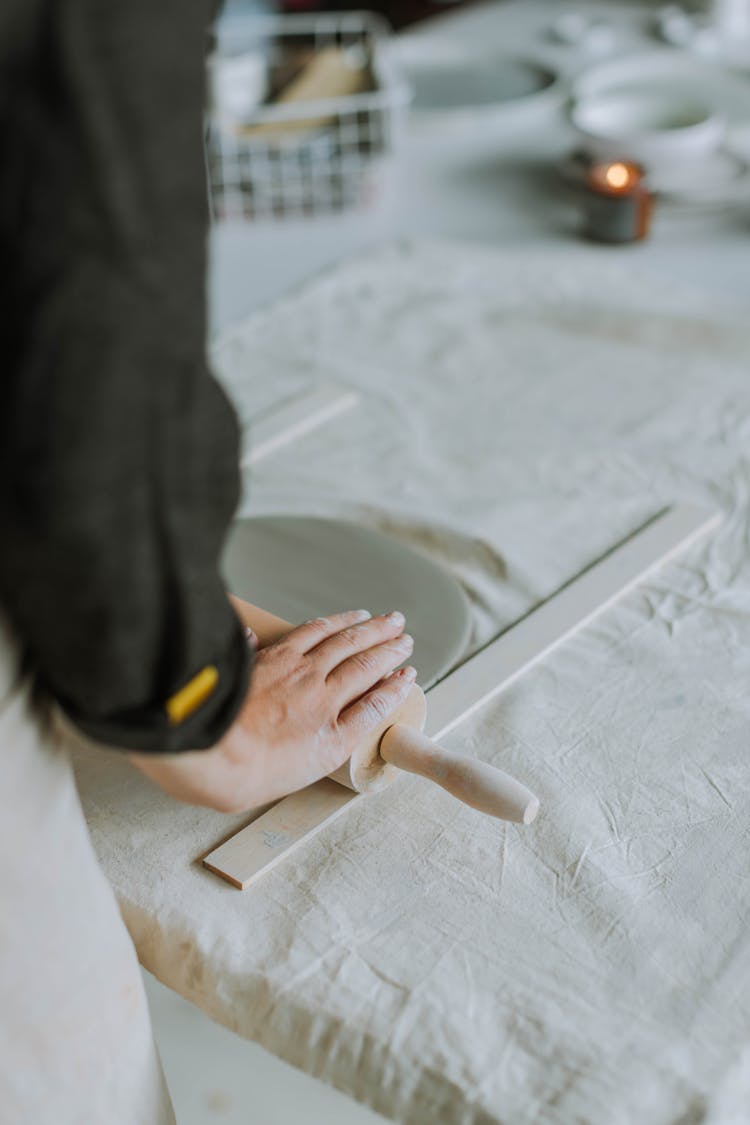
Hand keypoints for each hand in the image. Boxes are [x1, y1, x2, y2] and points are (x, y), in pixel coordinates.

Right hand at [130, 607, 416, 812]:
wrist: (219, 759)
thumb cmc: (209, 722)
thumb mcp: (221, 675)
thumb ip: (240, 653)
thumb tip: (246, 635)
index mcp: (277, 659)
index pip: (319, 632)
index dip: (343, 623)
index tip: (359, 617)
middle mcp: (306, 674)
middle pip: (350, 643)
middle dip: (376, 631)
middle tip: (395, 622)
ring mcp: (323, 703)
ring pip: (365, 667)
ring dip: (389, 651)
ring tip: (405, 642)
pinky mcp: (335, 736)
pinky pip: (373, 707)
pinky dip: (393, 690)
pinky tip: (407, 679)